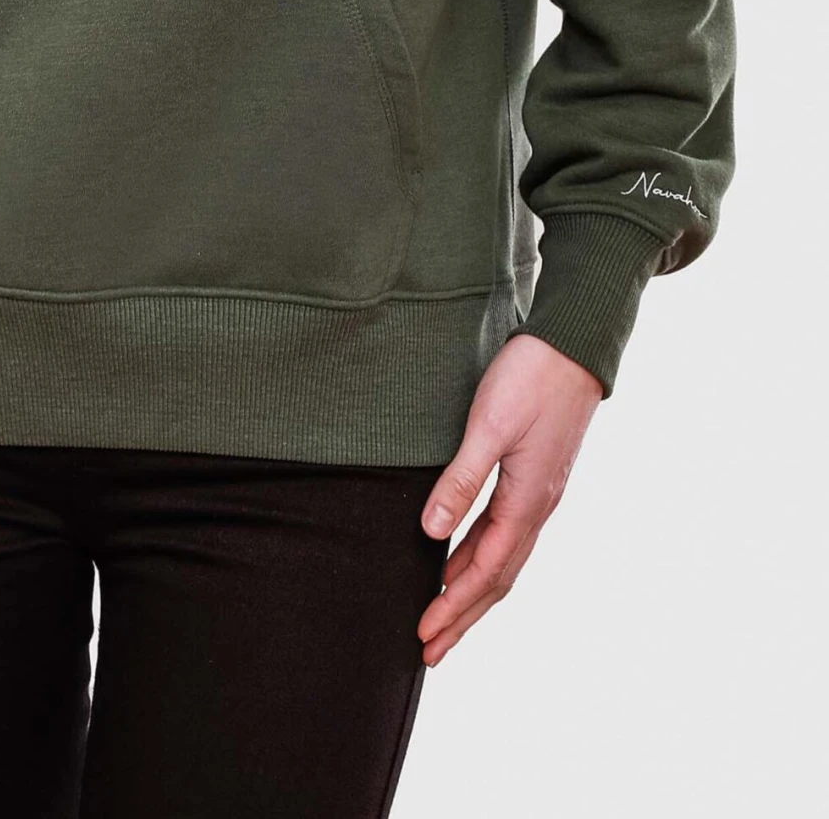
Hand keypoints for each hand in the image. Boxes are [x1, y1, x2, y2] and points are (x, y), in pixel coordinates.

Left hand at [417, 333, 602, 664]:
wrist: (573, 346)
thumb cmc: (530, 380)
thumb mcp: (487, 428)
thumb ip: (460, 481)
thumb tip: (431, 533)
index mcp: (526, 503)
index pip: (484, 572)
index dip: (452, 607)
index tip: (423, 635)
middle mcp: (537, 508)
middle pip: (497, 579)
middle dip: (463, 617)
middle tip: (430, 651)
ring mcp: (539, 495)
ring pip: (503, 560)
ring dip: (471, 592)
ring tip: (442, 616)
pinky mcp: (536, 478)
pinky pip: (506, 535)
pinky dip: (482, 558)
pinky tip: (463, 558)